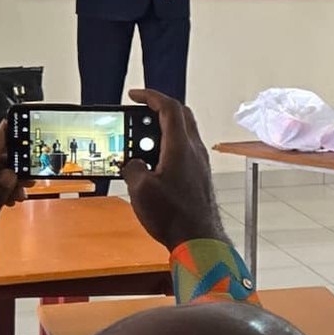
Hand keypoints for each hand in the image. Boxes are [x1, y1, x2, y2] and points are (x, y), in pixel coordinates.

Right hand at [122, 88, 225, 247]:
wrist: (199, 239)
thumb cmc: (175, 216)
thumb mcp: (141, 190)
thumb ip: (132, 168)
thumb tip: (132, 164)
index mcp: (181, 147)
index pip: (170, 108)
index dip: (151, 96)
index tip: (135, 95)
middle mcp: (195, 151)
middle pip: (181, 115)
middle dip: (159, 108)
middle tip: (139, 113)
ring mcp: (200, 163)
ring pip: (184, 133)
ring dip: (163, 129)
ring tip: (141, 142)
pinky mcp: (200, 176)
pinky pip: (185, 150)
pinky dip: (168, 146)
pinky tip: (153, 163)